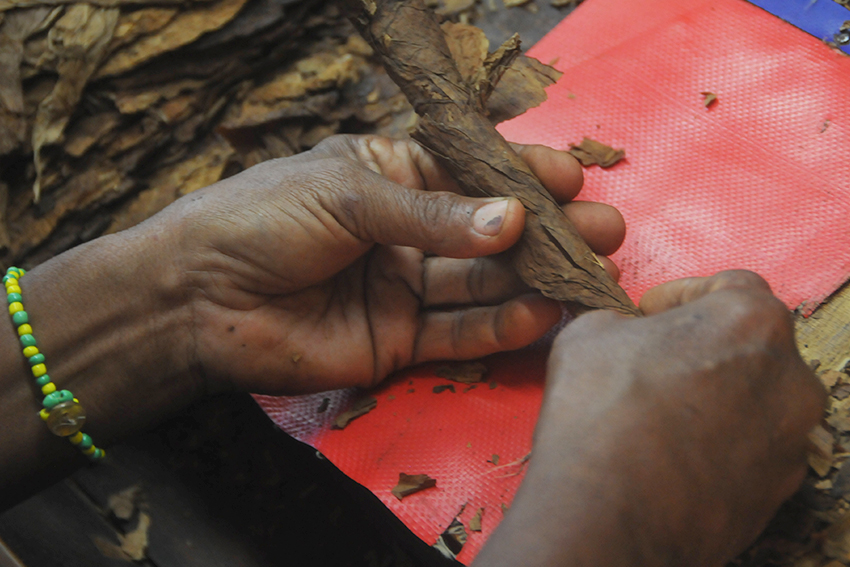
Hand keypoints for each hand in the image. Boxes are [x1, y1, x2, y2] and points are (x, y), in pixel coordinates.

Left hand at [156, 135, 624, 393]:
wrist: (198, 299)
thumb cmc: (262, 220)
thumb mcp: (348, 194)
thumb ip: (432, 214)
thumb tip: (512, 218)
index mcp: (392, 176)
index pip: (471, 171)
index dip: (522, 173)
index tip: (573, 176)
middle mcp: (407, 232)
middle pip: (488, 232)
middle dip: (547, 232)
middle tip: (604, 230)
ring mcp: (406, 288)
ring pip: (482, 284)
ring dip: (535, 281)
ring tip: (588, 276)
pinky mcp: (399, 341)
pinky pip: (460, 333)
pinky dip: (500, 327)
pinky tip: (540, 314)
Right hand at [475, 271, 824, 566]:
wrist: (609, 514)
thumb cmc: (601, 411)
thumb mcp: (588, 334)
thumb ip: (619, 319)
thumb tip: (623, 331)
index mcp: (751, 321)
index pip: (729, 286)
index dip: (680, 295)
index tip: (650, 314)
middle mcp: (790, 376)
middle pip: (749, 343)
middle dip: (701, 345)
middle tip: (653, 359)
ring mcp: (790, 438)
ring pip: (754, 397)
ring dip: (714, 393)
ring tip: (660, 410)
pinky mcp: (778, 489)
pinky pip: (750, 447)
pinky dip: (719, 440)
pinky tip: (672, 449)